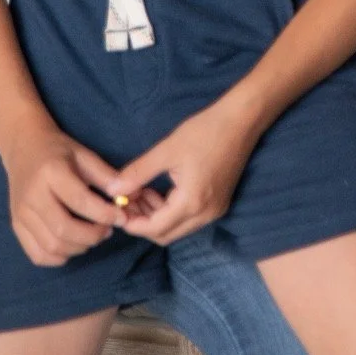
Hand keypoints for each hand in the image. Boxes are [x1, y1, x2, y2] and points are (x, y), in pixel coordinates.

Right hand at [0, 125, 132, 266]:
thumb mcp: (84, 155)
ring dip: (78, 247)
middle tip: (108, 230)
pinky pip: (37, 254)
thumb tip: (129, 195)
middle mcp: (31, 196)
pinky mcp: (16, 226)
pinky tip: (73, 245)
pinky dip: (59, 257)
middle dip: (92, 235)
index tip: (121, 217)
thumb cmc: (58, 150)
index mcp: (50, 172)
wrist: (23, 148)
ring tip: (93, 236)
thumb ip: (106, 175)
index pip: (79, 201)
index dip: (104, 214)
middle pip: (63, 229)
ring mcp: (20, 214)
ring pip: (51, 245)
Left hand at [111, 98, 261, 246]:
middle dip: (143, 222)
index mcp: (192, 203)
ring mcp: (215, 210)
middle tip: (128, 200)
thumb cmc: (205, 131)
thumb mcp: (167, 150)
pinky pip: (189, 218)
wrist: (243, 120)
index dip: (132, 223)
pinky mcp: (219, 203)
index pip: (155, 228)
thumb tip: (112, 190)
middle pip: (165, 234)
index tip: (117, 208)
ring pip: (177, 228)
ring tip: (142, 192)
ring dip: (156, 217)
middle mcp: (205, 214)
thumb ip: (138, 173)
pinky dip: (171, 211)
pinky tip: (161, 191)